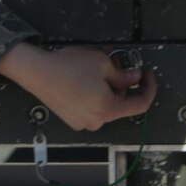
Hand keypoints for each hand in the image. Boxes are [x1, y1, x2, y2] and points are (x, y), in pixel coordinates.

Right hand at [0, 43, 156, 131]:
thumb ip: (124, 74)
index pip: (140, 104)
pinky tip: (86, 78)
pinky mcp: (72, 119)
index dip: (148, 88)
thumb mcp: (103, 64)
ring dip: (108, 87)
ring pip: (106, 104)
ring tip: (99, 66)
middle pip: (121, 103)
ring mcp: (83, 122)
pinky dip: (95, 94)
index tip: (147, 75)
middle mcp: (97, 121)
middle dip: (123, 83)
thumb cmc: (68, 67)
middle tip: (117, 63)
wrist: (37, 72)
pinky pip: (91, 107)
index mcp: (108, 109)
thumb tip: (134, 77)